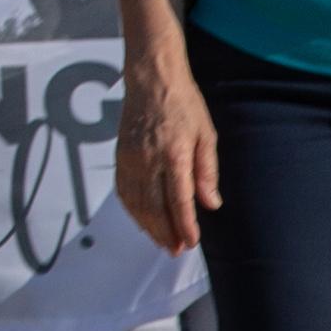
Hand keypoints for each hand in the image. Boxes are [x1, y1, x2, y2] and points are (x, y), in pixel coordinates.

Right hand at [116, 57, 219, 253]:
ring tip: (161, 242)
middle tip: (175, 249)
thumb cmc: (182, 104)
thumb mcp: (206, 135)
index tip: (191, 242)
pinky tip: (142, 221)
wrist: (151, 80)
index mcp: (174, 153)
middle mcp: (148, 159)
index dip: (184, 225)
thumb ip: (207, 171)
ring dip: (148, 227)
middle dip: (165, 233)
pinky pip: (124, 192)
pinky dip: (132, 211)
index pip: (178, 200)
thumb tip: (210, 202)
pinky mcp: (120, 157)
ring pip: (136, 203)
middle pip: (154, 207)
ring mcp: (130, 159)